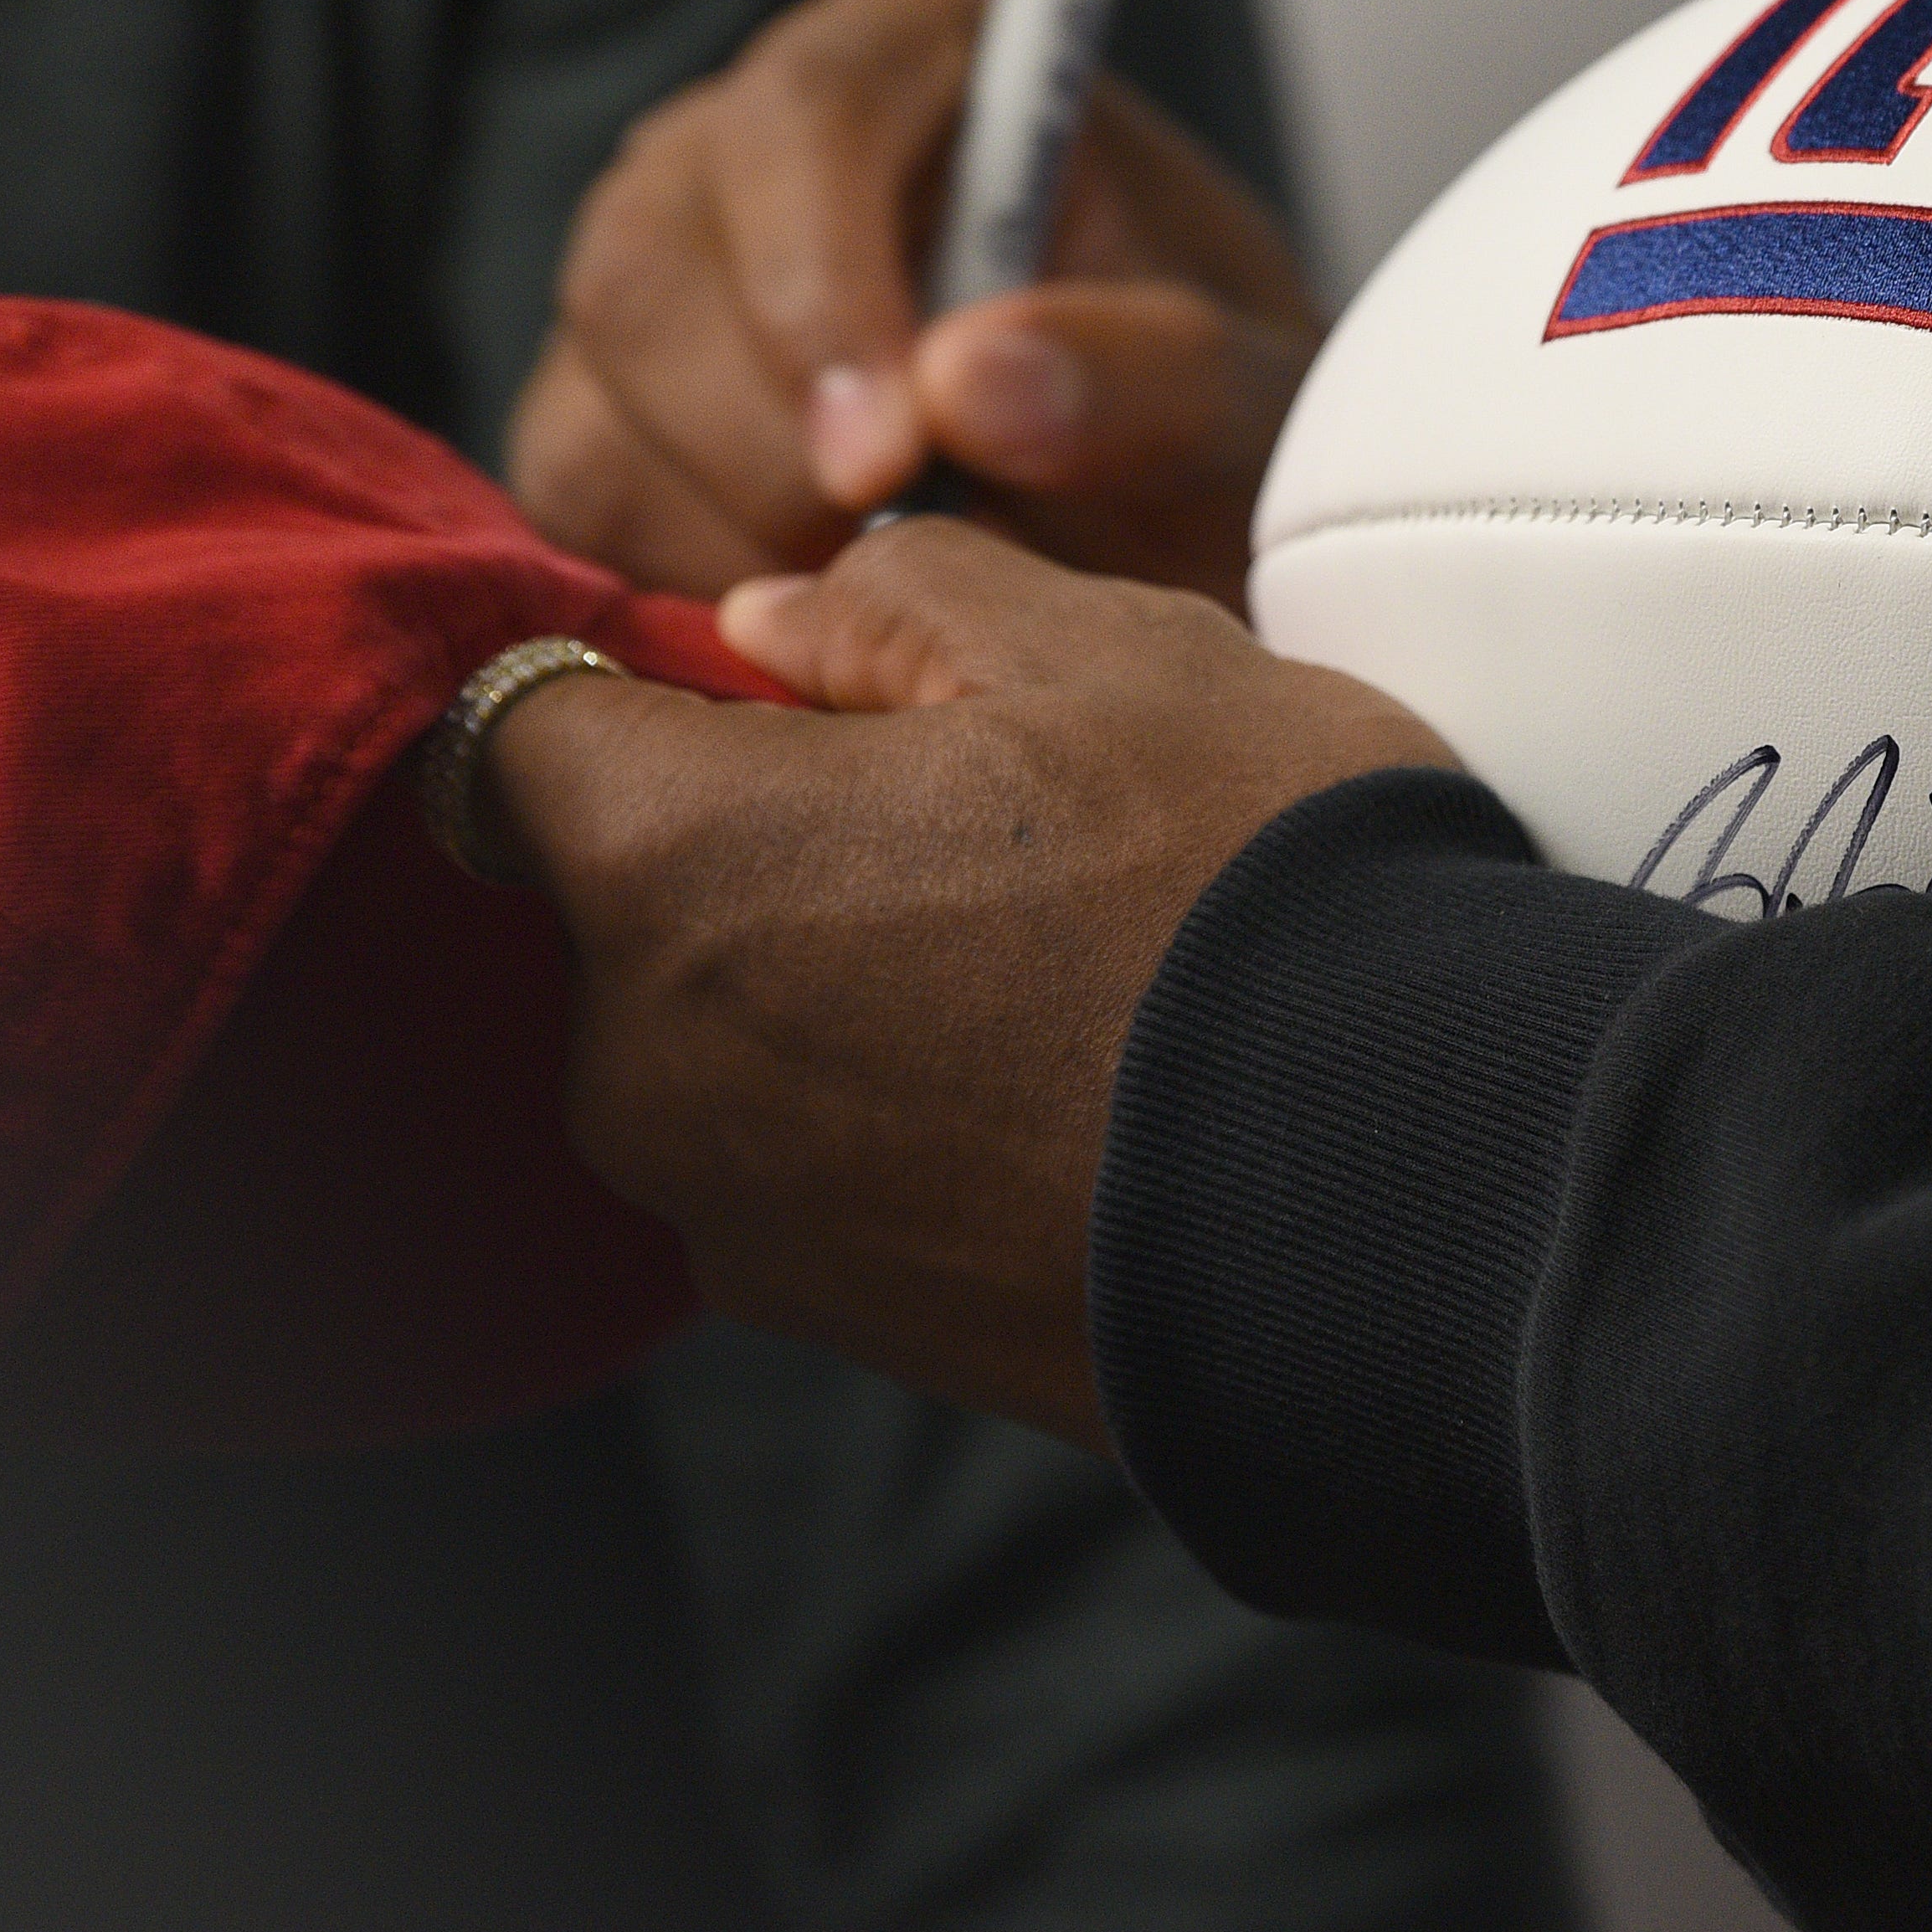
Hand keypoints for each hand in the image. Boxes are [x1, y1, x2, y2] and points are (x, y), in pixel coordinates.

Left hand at [475, 522, 1449, 1448]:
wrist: (1414, 1204)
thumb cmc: (1250, 888)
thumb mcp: (1105, 653)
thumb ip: (892, 605)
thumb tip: (767, 627)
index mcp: (667, 864)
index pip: (517, 733)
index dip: (643, 685)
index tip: (789, 692)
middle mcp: (647, 1068)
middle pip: (633, 900)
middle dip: (762, 841)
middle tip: (987, 817)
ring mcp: (743, 1221)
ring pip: (730, 1036)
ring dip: (838, 975)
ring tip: (1058, 956)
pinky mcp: (847, 1326)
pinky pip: (817, 1164)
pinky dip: (898, 1107)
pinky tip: (1070, 1075)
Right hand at [509, 0, 1319, 612]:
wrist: (1167, 527)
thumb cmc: (1204, 426)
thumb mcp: (1242, 405)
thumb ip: (1144, 375)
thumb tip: (965, 386)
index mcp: (909, 60)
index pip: (801, 121)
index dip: (819, 289)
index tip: (889, 462)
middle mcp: (742, 149)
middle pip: (645, 269)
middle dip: (761, 453)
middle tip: (891, 575)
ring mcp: (653, 286)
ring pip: (589, 408)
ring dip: (729, 543)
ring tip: (887, 609)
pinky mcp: (604, 422)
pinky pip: (576, 515)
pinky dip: (682, 594)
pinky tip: (814, 641)